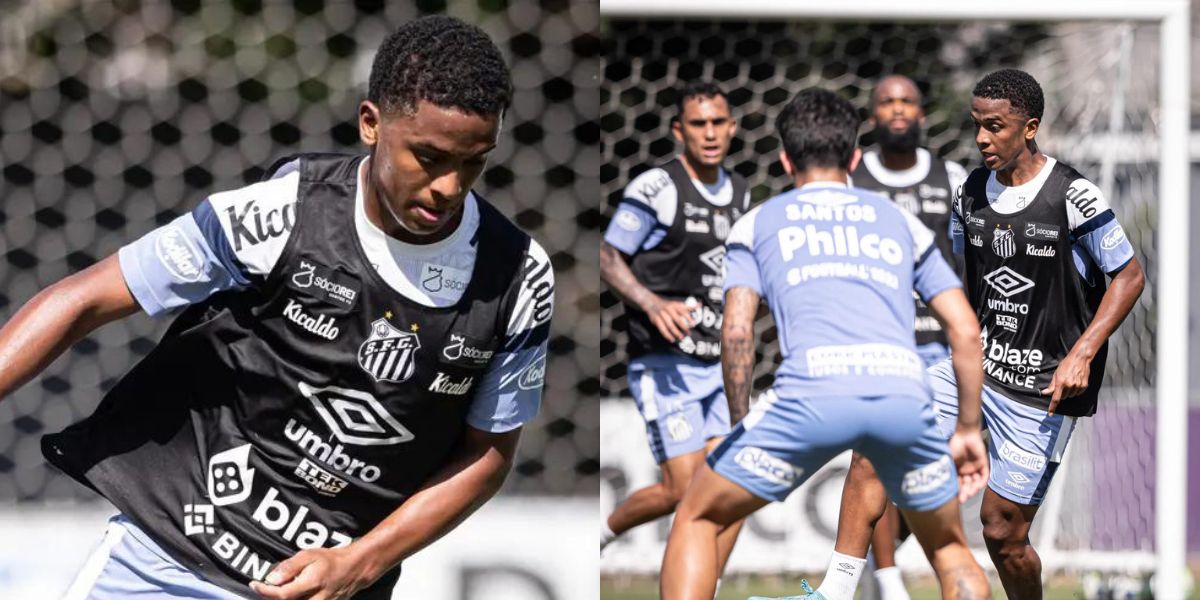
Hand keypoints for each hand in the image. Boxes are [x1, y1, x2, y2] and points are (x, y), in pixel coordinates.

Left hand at [250, 546, 374, 599]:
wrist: (352, 570)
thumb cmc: (329, 560)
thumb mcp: (309, 555)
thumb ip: (290, 567)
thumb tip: (270, 579)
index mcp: (311, 583)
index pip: (282, 594)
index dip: (265, 591)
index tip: (254, 584)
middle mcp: (316, 599)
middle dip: (270, 598)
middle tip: (263, 588)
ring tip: (276, 591)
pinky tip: (290, 595)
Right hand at [644, 297, 693, 342]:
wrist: (652, 303)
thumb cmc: (669, 305)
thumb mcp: (678, 304)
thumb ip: (689, 307)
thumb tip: (700, 305)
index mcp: (675, 305)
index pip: (683, 311)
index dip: (688, 318)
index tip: (693, 324)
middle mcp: (668, 309)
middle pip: (677, 319)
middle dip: (684, 327)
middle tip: (689, 334)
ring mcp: (662, 315)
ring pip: (670, 325)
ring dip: (676, 333)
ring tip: (681, 338)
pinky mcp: (656, 320)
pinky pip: (662, 329)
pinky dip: (667, 335)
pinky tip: (672, 340)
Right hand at [947, 427, 987, 502]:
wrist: (964, 434)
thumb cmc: (953, 446)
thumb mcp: (948, 460)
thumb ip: (948, 472)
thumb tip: (944, 486)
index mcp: (957, 471)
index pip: (958, 484)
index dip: (957, 491)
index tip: (956, 498)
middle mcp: (966, 471)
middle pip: (967, 485)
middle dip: (965, 492)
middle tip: (963, 498)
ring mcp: (975, 468)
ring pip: (976, 482)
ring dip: (973, 488)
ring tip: (971, 492)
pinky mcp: (983, 464)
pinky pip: (984, 476)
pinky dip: (982, 482)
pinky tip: (978, 486)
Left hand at [1041, 351, 1090, 414]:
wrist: (1080, 359)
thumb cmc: (1066, 364)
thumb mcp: (1056, 374)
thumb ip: (1051, 385)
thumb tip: (1045, 393)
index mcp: (1061, 383)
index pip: (1056, 398)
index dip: (1052, 407)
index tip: (1050, 413)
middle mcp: (1069, 386)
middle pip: (1063, 397)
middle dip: (1060, 394)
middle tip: (1062, 385)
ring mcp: (1078, 386)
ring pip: (1070, 396)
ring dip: (1068, 392)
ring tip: (1069, 382)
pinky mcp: (1084, 386)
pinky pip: (1077, 393)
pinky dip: (1075, 390)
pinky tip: (1075, 382)